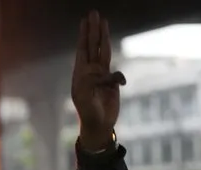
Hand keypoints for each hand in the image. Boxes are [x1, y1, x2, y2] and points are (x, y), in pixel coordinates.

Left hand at [71, 11, 125, 150]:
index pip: (82, 49)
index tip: (84, 21)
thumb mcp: (84, 96)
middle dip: (94, 30)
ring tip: (104, 22)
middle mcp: (90, 71)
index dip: (84, 35)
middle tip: (94, 13)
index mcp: (80, 73)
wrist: (98, 124)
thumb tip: (102, 71)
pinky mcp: (112, 83)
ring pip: (104, 52)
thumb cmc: (88, 111)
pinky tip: (119, 84)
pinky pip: (117, 74)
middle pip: (93, 45)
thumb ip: (91, 82)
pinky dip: (118, 77)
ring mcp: (101, 76)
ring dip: (104, 37)